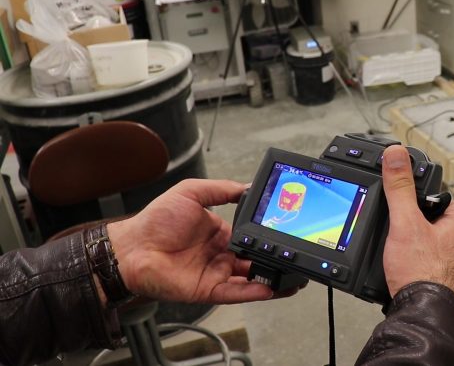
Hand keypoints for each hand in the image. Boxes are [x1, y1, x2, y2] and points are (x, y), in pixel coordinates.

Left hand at [107, 179, 297, 303]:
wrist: (132, 247)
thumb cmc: (155, 221)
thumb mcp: (190, 193)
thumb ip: (221, 189)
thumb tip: (247, 185)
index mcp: (219, 233)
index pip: (250, 236)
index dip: (267, 236)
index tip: (285, 232)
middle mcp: (220, 255)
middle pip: (254, 259)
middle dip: (275, 260)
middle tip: (295, 258)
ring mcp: (215, 273)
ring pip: (250, 278)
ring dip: (271, 279)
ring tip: (292, 277)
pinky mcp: (208, 289)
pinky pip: (235, 292)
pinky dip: (253, 292)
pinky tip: (269, 288)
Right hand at [381, 146, 453, 305]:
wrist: (425, 317)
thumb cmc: (424, 274)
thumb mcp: (406, 223)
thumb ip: (400, 188)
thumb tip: (396, 156)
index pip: (441, 197)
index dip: (421, 197)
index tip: (405, 198)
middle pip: (431, 221)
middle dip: (413, 225)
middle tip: (397, 231)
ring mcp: (452, 266)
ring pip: (428, 246)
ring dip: (411, 249)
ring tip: (398, 255)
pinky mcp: (442, 283)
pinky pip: (425, 266)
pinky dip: (412, 267)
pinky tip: (402, 273)